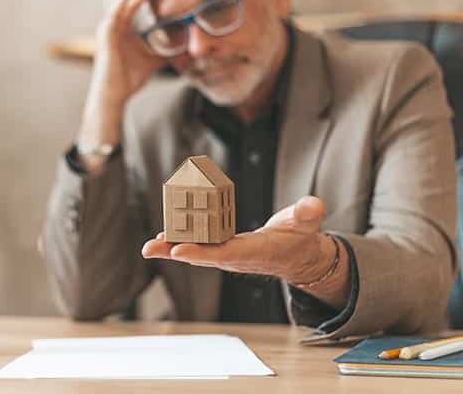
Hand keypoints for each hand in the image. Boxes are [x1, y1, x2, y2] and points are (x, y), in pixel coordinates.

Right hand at [76, 0, 166, 171]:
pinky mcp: (107, 32)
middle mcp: (113, 23)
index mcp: (121, 27)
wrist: (114, 95)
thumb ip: (166, 51)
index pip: (134, 1)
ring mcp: (108, 26)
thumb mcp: (153, 60)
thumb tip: (187, 48)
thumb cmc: (128, 79)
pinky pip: (121, 9)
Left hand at [141, 196, 334, 283]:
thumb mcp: (307, 224)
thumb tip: (313, 205)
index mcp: (256, 252)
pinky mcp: (223, 249)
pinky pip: (198, 245)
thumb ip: (308, 214)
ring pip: (196, 252)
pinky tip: (161, 238)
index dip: (202, 252)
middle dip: (177, 251)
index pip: (225, 253)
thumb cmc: (300, 238)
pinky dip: (179, 242)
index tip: (179, 250)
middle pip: (203, 255)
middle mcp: (237, 257)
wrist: (297, 256)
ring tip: (148, 246)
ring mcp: (228, 255)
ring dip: (171, 249)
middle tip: (152, 248)